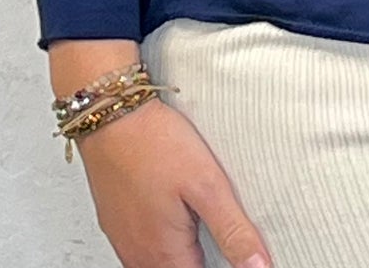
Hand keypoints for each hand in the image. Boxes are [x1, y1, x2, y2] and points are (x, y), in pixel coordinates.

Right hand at [74, 92, 271, 267]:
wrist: (110, 115)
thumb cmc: (154, 143)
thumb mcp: (207, 184)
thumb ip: (233, 231)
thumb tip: (258, 266)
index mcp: (165, 255)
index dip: (225, 265)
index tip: (232, 247)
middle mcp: (139, 256)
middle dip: (203, 258)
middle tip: (212, 220)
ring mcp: (125, 241)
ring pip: (161, 262)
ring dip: (183, 250)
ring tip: (197, 216)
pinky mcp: (117, 223)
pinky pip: (144, 246)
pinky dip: (164, 238)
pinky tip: (174, 211)